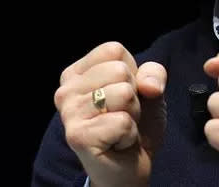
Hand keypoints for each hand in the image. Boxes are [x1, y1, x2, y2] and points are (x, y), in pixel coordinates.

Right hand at [55, 42, 166, 186]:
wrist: (131, 168)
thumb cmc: (135, 126)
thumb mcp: (149, 89)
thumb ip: (152, 73)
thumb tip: (147, 85)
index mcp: (77, 73)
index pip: (113, 50)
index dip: (132, 72)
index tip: (124, 96)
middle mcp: (66, 90)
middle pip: (120, 70)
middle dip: (134, 96)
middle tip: (123, 116)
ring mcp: (69, 113)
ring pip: (124, 94)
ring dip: (133, 116)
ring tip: (120, 129)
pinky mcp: (78, 136)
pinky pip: (123, 121)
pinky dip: (130, 135)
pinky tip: (117, 143)